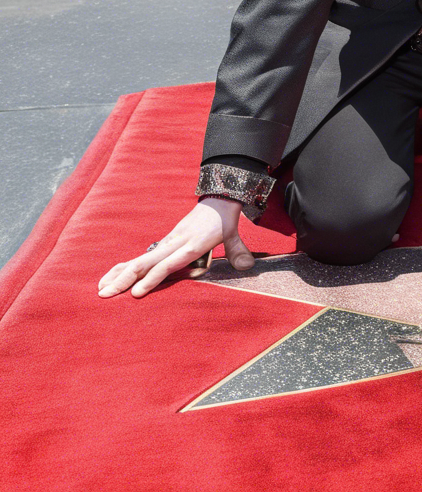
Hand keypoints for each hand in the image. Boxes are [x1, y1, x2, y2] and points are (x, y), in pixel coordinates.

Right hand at [97, 198, 251, 298]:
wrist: (217, 198)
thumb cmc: (224, 220)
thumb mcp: (233, 234)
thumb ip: (238, 250)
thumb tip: (249, 266)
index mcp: (192, 243)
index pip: (169, 263)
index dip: (153, 278)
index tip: (136, 293)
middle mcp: (176, 242)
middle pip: (147, 262)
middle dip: (126, 279)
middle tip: (106, 295)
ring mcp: (168, 241)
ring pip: (140, 259)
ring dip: (119, 274)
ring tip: (101, 290)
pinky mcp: (165, 241)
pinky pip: (142, 256)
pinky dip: (124, 266)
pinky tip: (109, 277)